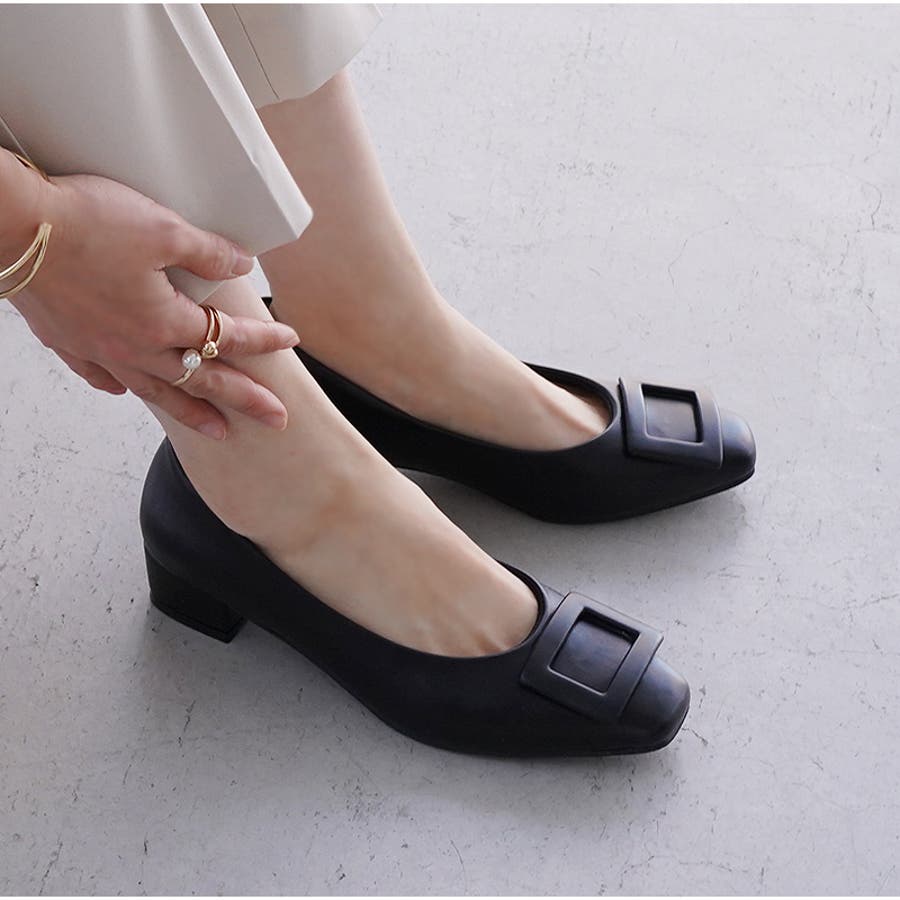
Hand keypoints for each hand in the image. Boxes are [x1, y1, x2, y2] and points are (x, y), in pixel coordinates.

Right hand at [6, 169, 299, 438]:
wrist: (11, 227)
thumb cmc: (84, 224)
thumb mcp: (162, 229)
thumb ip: (208, 253)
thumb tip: (241, 265)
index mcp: (165, 322)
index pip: (229, 336)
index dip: (264, 340)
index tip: (290, 341)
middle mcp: (136, 348)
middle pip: (203, 380)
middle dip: (245, 400)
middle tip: (277, 421)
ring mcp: (100, 351)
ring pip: (158, 391)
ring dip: (192, 412)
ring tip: (219, 431)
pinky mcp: (68, 342)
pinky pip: (102, 377)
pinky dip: (122, 388)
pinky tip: (128, 391)